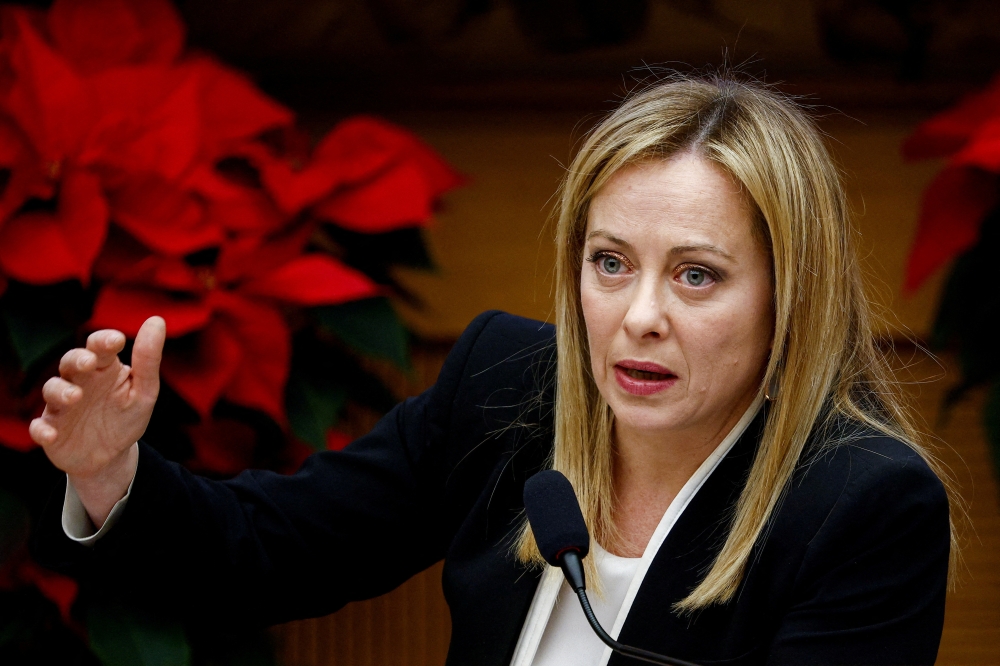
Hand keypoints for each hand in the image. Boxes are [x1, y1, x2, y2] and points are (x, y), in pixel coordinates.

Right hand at [30, 316, 165, 526]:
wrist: (110, 456)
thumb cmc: (126, 417)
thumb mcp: (144, 391)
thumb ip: (148, 360)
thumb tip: (156, 320)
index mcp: (104, 369)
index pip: (99, 347)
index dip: (104, 341)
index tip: (116, 340)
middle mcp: (79, 382)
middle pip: (71, 362)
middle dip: (77, 360)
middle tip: (88, 362)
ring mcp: (62, 405)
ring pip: (53, 389)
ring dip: (61, 391)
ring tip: (75, 396)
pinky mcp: (51, 429)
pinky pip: (39, 427)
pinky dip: (41, 430)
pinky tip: (49, 434)